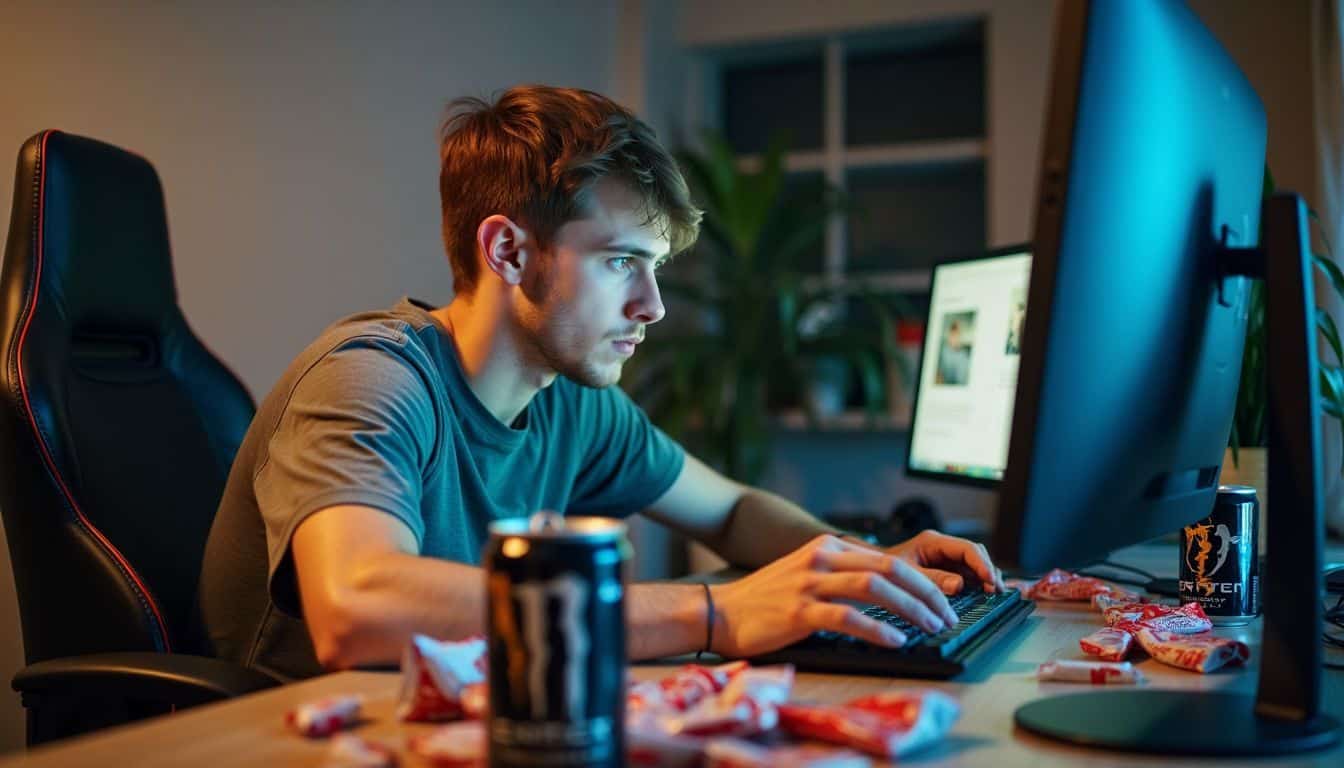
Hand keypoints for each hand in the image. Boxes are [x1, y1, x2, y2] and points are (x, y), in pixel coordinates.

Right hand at [708, 534, 964, 657]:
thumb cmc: (767, 600)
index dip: (922, 580)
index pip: (888, 559)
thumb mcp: (807, 574)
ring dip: (910, 608)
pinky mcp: (800, 610)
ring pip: (875, 587)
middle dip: (926, 592)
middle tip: (947, 615)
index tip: (943, 601)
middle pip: (889, 568)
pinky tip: (895, 640)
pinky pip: (848, 617)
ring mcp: (810, 583)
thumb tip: (887, 590)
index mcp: (827, 548)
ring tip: (931, 627)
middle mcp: (822, 559)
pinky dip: (877, 629)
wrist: (722, 612)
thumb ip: (841, 575)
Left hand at [883, 529, 1005, 595]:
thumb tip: (959, 585)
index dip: (982, 564)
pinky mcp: (945, 569)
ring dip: (985, 578)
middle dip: (988, 571)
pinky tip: (983, 594)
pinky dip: (977, 583)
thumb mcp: (907, 575)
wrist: (874, 572)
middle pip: (975, 554)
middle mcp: (942, 546)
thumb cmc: (885, 570)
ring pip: (974, 564)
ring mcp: (945, 557)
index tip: (991, 580)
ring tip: (993, 594)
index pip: (967, 548)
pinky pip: (967, 574)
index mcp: (932, 541)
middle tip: (996, 590)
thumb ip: (932, 580)